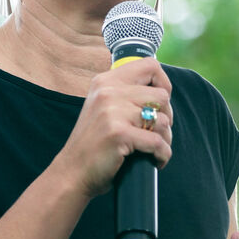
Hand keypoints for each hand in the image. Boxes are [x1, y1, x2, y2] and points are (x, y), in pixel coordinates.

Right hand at [55, 57, 172, 198]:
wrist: (72, 172)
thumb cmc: (94, 144)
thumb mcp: (104, 108)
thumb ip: (125, 94)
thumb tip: (162, 91)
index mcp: (105, 81)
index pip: (150, 65)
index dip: (164, 84)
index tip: (160, 104)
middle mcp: (108, 91)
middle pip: (162, 96)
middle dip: (167, 117)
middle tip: (156, 132)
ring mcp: (112, 111)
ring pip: (163, 120)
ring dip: (165, 139)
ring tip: (154, 149)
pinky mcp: (119, 133)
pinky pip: (158, 141)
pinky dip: (162, 154)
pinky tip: (155, 160)